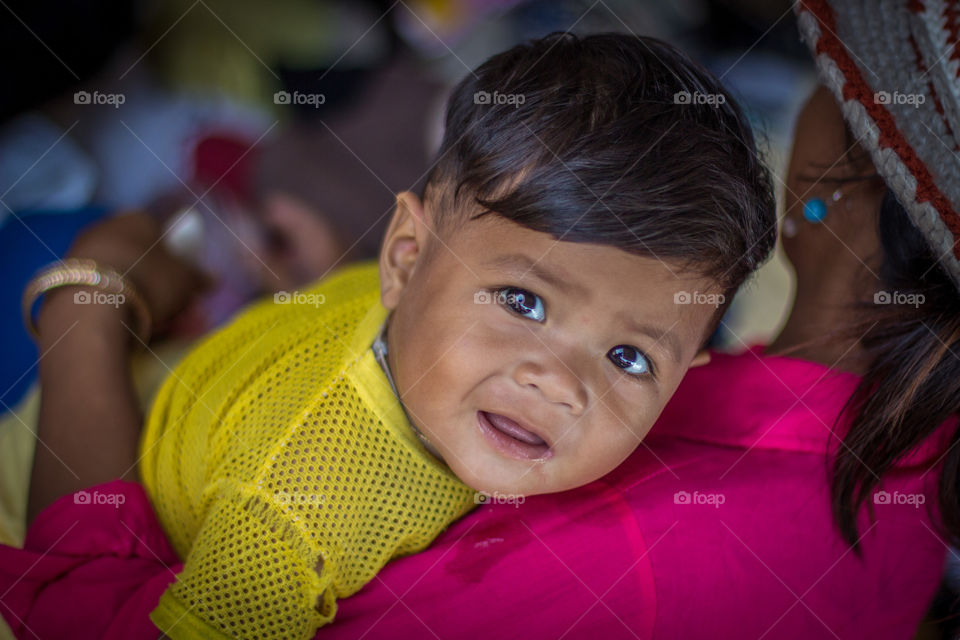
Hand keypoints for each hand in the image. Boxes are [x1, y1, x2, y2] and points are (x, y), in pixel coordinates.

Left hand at [38, 212, 210, 339]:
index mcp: (137, 218)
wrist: (91, 307)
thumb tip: (214, 279)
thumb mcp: (185, 281)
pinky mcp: (64, 277)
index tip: (182, 283)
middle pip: (139, 255)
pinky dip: (114, 304)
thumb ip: (200, 278)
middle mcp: (106, 227)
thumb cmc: (149, 282)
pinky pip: (100, 289)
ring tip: (151, 322)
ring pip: (120, 274)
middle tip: (171, 307)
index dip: (175, 258)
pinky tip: (125, 325)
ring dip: (137, 295)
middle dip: (157, 281)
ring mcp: (81, 251)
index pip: (160, 232)